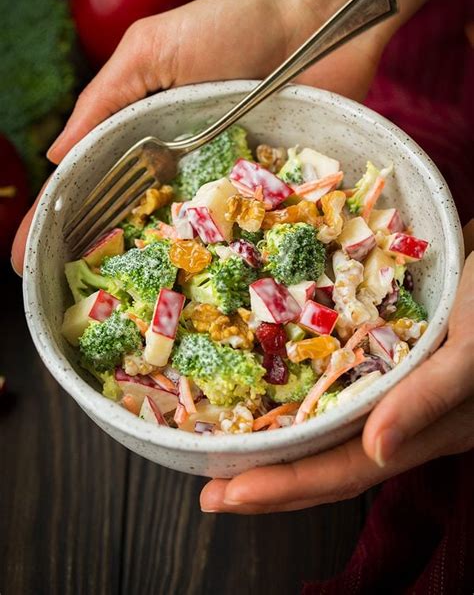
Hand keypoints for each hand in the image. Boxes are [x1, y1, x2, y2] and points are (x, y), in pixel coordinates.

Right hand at [11, 0, 385, 273]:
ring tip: (127, 314)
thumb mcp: (152, 49)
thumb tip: (54, 157)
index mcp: (143, 130)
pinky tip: (209, 293)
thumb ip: (105, 100)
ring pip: (188, 235)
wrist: (318, 15)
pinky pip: (247, 230)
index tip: (25, 260)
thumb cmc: (231, 22)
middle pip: (133, 219)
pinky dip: (230, 259)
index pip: (90, 182)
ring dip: (161, 272)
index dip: (55, 220)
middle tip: (75, 304)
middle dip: (100, 260)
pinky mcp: (272, 189)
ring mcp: (226, 180)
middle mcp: (180, 163)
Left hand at [200, 250, 473, 513]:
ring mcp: (390, 396)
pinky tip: (267, 399)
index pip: (344, 471)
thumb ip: (430, 399)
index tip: (228, 494)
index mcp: (424, 432)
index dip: (285, 486)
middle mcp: (401, 423)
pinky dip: (295, 405)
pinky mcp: (380, 365)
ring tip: (226, 456)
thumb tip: (377, 450)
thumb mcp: (472, 350)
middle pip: (327, 463)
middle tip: (210, 491)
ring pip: (325, 435)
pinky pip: (330, 394)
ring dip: (276, 449)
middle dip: (269, 482)